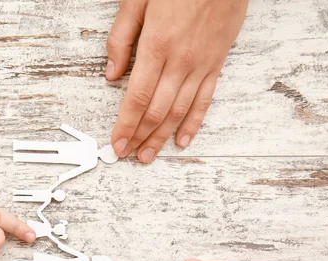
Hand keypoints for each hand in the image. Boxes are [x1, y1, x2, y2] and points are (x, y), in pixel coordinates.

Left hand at [107, 0, 247, 161]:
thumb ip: (121, 38)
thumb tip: (111, 73)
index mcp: (156, 45)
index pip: (137, 98)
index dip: (125, 125)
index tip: (116, 142)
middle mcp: (180, 60)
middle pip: (156, 111)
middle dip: (139, 136)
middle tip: (127, 154)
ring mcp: (201, 64)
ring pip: (179, 111)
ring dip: (162, 137)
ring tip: (148, 155)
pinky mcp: (216, 62)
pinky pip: (205, 100)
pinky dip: (193, 123)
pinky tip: (183, 139)